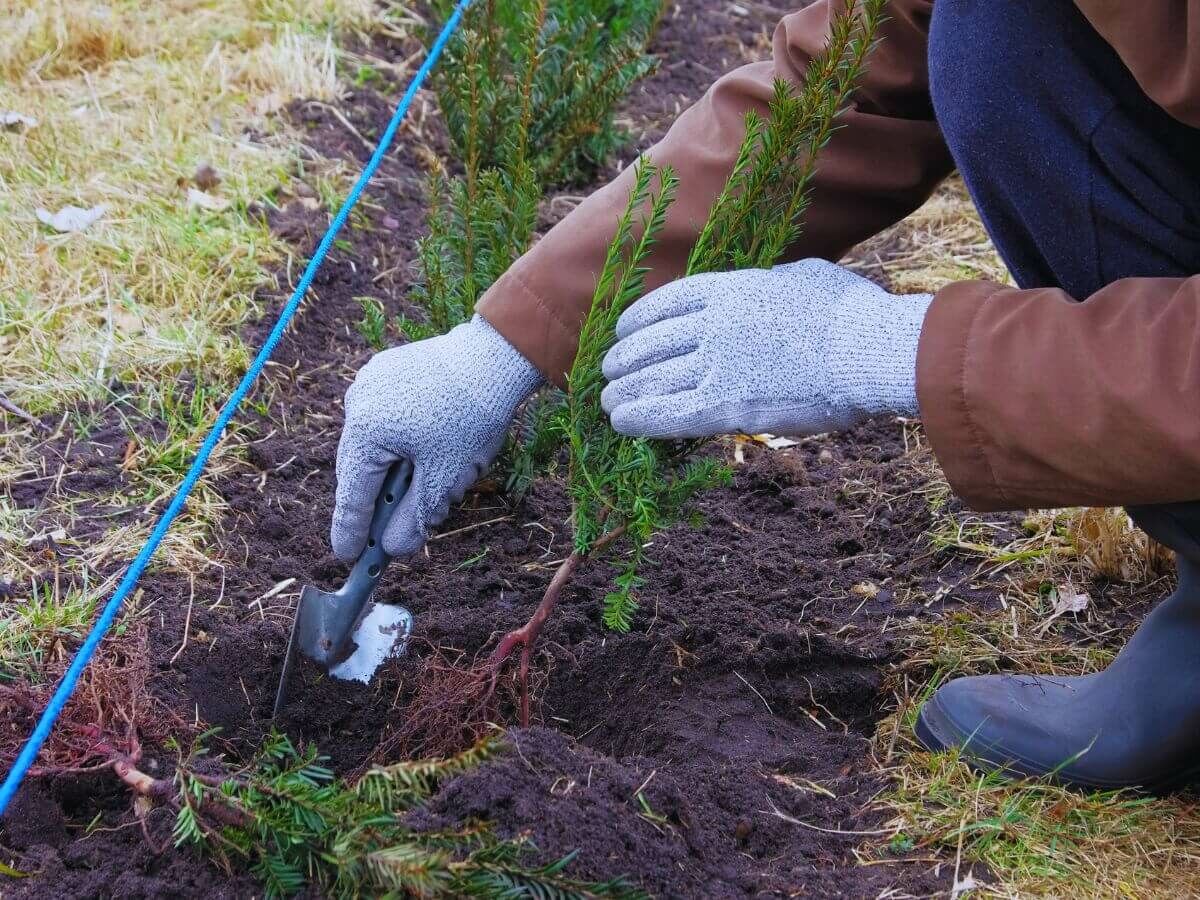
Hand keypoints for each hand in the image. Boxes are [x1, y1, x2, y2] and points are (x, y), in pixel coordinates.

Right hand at [331, 315, 541, 559]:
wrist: (496, 357)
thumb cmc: (471, 419)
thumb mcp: (444, 480)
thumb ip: (413, 519)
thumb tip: (393, 548)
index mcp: (364, 434)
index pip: (353, 495)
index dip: (351, 531)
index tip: (347, 556)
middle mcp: (356, 405)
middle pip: (359, 468)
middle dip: (374, 500)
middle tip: (383, 532)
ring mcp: (368, 383)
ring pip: (370, 442)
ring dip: (388, 467)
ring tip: (414, 484)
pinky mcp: (385, 369)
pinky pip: (382, 415)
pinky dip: (395, 436)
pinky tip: (421, 444)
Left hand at [601, 259, 932, 438]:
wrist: (868, 351)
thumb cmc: (850, 313)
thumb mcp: (805, 277)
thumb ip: (773, 284)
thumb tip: (769, 286)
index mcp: (730, 289)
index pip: (666, 303)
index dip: (638, 320)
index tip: (624, 330)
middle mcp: (712, 325)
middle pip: (652, 344)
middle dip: (625, 359)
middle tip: (610, 370)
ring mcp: (716, 366)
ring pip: (654, 380)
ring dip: (625, 392)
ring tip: (609, 401)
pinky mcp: (726, 406)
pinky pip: (669, 414)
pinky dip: (640, 418)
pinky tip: (622, 422)